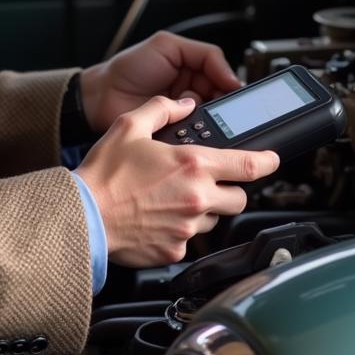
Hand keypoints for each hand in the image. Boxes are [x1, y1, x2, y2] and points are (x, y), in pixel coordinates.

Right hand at [75, 95, 279, 267]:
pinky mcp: (175, 251)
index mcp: (192, 165)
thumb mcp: (130, 125)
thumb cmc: (103, 174)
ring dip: (204, 208)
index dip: (267, 162)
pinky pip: (189, 238)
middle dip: (231, 188)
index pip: (248, 165)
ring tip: (173, 198)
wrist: (82, 215)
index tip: (272, 159)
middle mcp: (197, 198)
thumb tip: (183, 103)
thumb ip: (162, 108)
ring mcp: (187, 227)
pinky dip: (180, 228)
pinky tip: (158, 217)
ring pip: (215, 219)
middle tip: (210, 181)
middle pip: (239, 198)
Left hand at [78, 31, 241, 133]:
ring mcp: (185, 114)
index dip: (231, 83)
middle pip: (221, 99)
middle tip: (218, 105)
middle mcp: (192, 92)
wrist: (101, 96)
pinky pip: (197, 135)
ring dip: (210, 118)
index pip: (223, 76)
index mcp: (194, 68)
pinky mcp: (176, 133)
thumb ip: (203, 54)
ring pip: (212, 119)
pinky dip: (198, 133)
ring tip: (201, 114)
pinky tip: (193, 129)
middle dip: (222, 103)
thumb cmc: (129, 68)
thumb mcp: (167, 46)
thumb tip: (231, 75)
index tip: (236, 91)